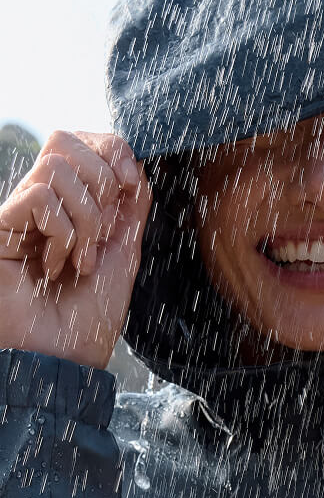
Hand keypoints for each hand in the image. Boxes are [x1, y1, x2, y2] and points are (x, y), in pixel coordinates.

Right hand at [0, 131, 151, 368]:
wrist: (64, 358)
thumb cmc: (90, 317)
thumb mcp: (124, 255)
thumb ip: (131, 211)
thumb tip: (136, 167)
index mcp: (74, 205)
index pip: (85, 142)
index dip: (112, 149)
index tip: (130, 182)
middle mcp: (44, 203)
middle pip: (65, 139)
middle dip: (100, 180)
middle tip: (103, 230)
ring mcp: (19, 215)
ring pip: (56, 167)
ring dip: (84, 218)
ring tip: (78, 259)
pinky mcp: (0, 229)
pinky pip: (38, 197)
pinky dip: (61, 231)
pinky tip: (53, 263)